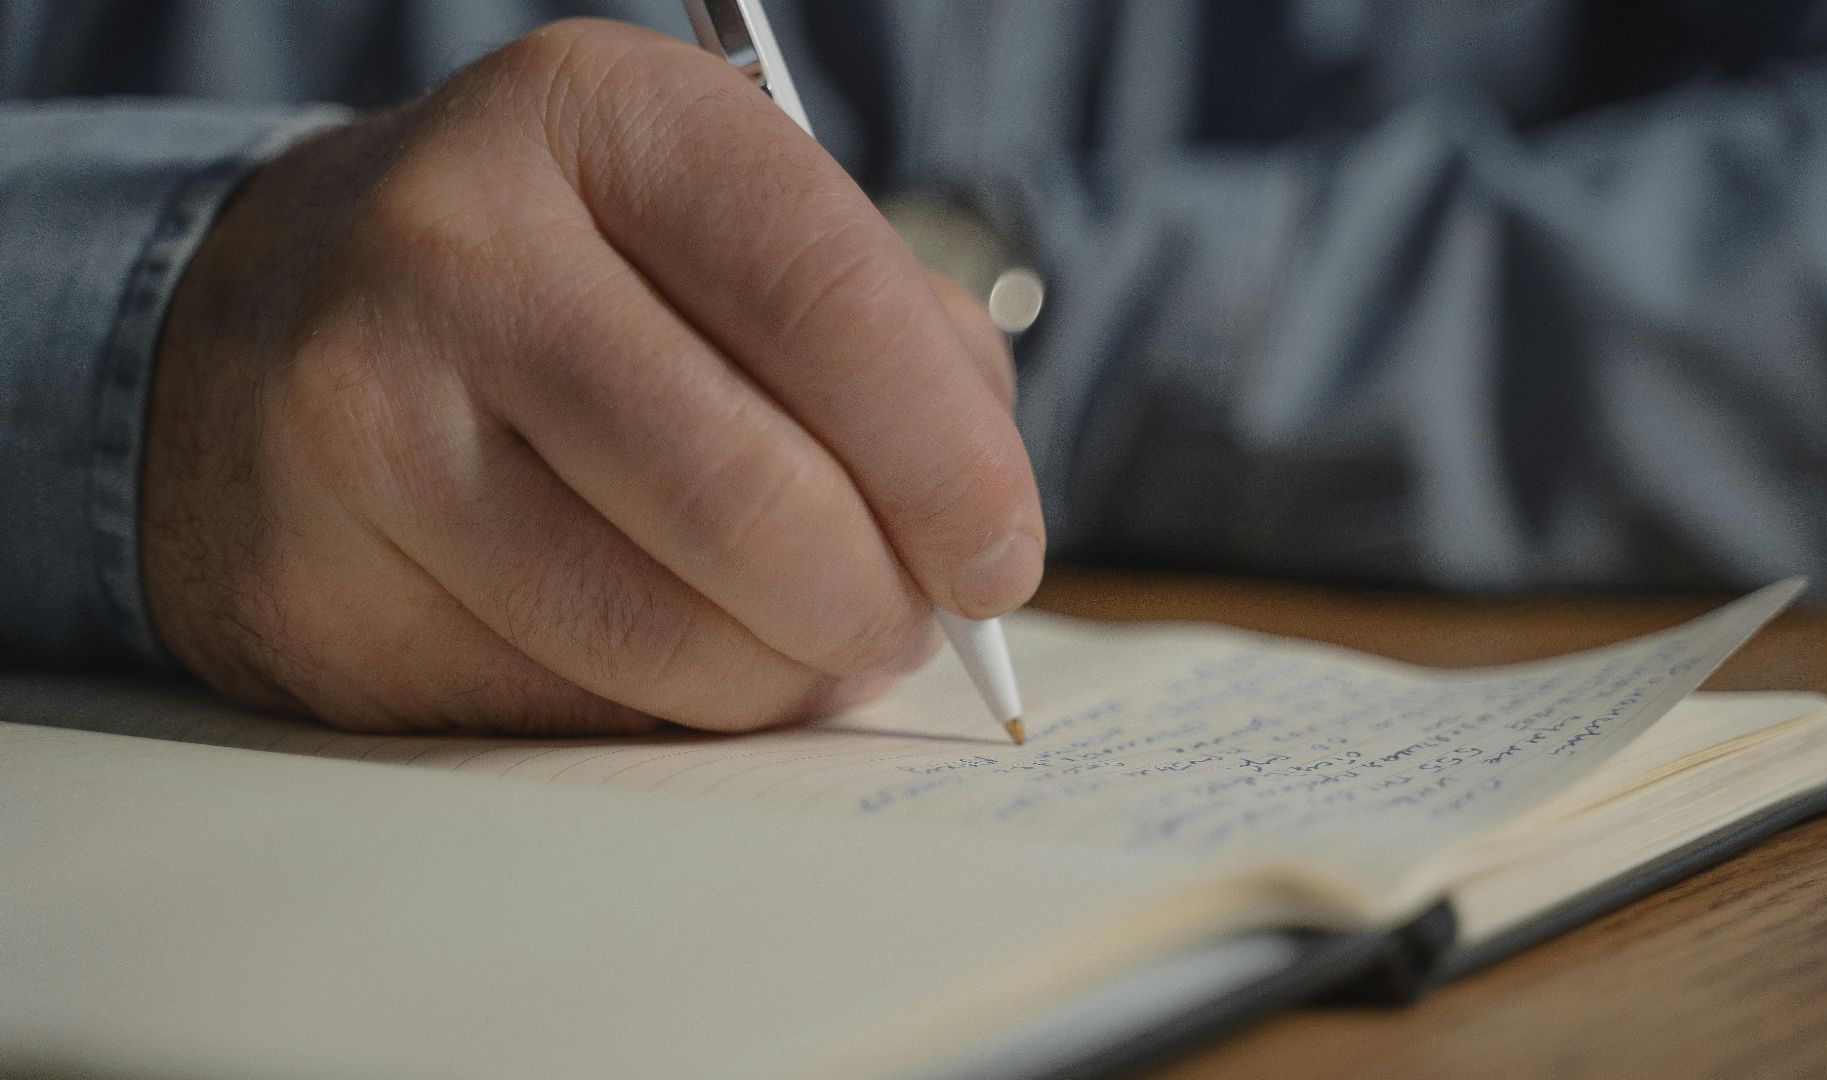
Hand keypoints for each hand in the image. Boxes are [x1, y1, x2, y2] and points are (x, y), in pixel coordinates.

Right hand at [142, 19, 1041, 734]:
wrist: (275, 327)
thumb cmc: (569, 280)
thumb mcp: (721, 229)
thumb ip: (892, 344)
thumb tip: (982, 535)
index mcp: (598, 117)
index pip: (825, 299)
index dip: (948, 462)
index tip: (998, 558)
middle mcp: (456, 246)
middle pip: (749, 495)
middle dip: (878, 601)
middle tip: (909, 623)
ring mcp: (364, 421)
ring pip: (660, 632)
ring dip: (785, 676)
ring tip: (807, 641)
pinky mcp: (319, 584)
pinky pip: (567, 705)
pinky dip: (669, 710)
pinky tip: (675, 650)